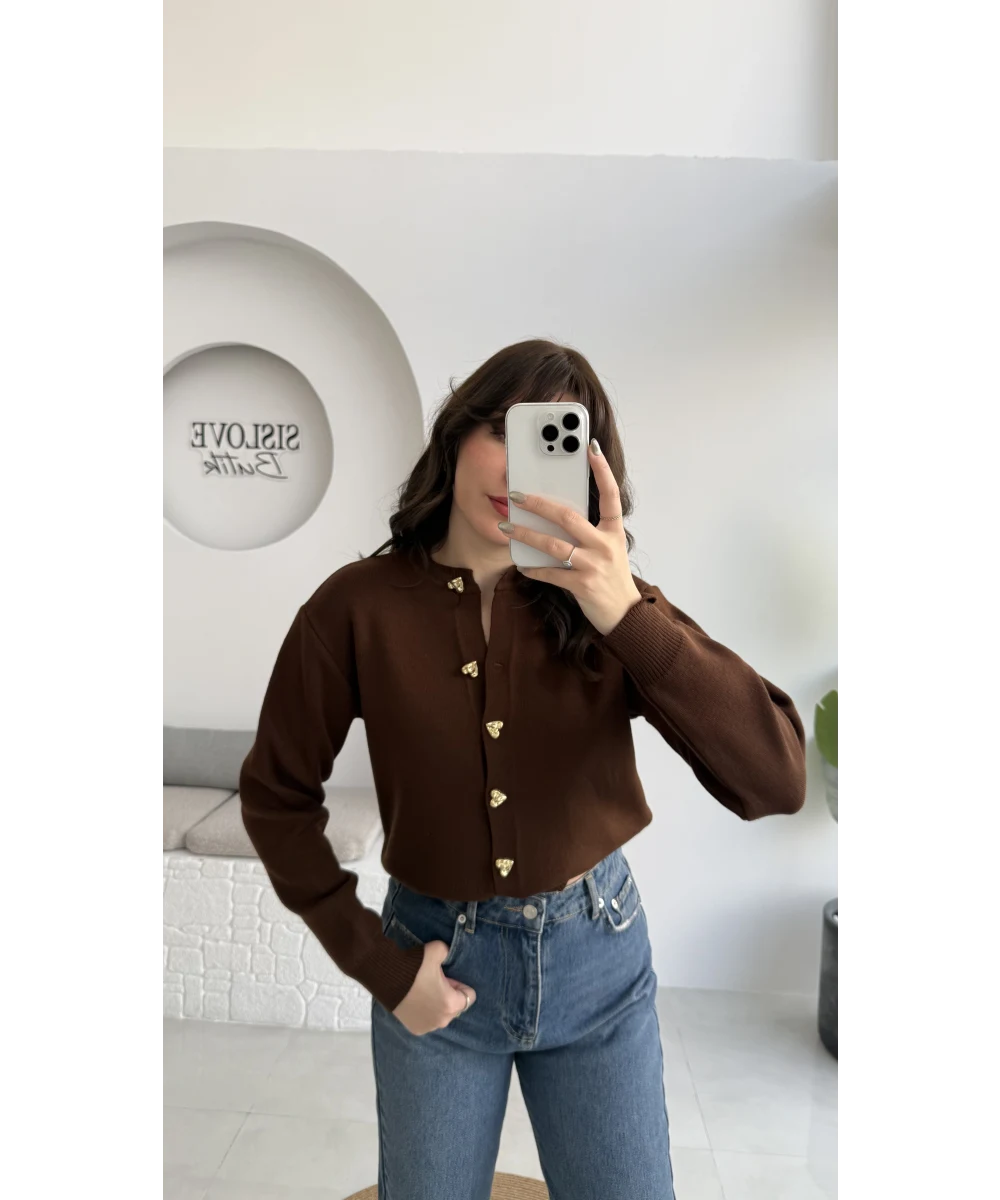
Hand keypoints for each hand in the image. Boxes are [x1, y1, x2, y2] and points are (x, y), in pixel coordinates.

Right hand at [392, 940, 476, 1035]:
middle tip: (434, 982)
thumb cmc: (414, 966)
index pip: (469, 996)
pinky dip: (426, 1012)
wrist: (386, 978)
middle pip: (456, 1007)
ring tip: (423, 991)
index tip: (447, 977)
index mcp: (451, 1004)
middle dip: (449, 995)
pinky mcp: (416, 1030)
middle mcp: (442, 1020)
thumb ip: (448, 951)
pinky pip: (429, 1021)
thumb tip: (448, 953)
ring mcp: (428, 1027)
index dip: (459, 984)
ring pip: (442, 1014)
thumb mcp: (437, 950)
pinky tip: (416, 1001)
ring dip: (438, 1005)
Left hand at [499, 439, 641, 635]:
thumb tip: (556, 515)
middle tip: (517, 495)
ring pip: (553, 545)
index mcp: (614, 532)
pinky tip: (520, 564)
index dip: (602, 471)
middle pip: (568, 517)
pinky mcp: (582, 585)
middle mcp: (605, 545)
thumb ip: (590, 532)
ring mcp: (594, 565)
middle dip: (539, 504)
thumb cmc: (612, 578)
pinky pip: (550, 573)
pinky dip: (533, 568)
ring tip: (506, 527)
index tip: (591, 449)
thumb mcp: (610, 549)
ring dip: (526, 535)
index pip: (611, 495)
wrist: (624, 615)